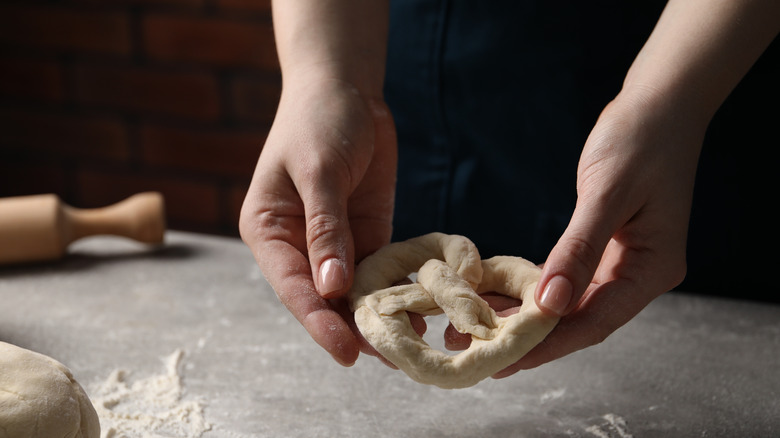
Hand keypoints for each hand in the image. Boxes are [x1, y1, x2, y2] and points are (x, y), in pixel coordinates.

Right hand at [239, 79, 396, 365]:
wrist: (346, 89)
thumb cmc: (318, 121)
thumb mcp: (319, 171)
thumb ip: (325, 228)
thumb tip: (332, 288)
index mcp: (269, 231)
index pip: (292, 286)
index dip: (318, 321)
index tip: (346, 351)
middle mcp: (298, 245)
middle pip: (322, 298)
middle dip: (351, 327)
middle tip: (388, 358)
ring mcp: (334, 242)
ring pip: (352, 291)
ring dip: (377, 315)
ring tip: (409, 345)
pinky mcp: (366, 234)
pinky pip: (379, 271)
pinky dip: (395, 291)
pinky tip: (418, 310)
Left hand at [443, 89, 703, 374]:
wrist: (661, 103)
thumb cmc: (640, 140)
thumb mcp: (607, 193)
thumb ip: (579, 250)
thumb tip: (549, 304)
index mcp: (653, 268)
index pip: (596, 321)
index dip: (549, 345)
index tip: (505, 361)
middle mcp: (641, 274)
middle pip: (580, 321)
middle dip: (529, 339)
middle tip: (477, 353)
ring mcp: (624, 262)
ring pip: (569, 304)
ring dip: (525, 317)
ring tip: (475, 330)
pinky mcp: (606, 248)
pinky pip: (567, 279)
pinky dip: (533, 290)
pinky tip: (498, 297)